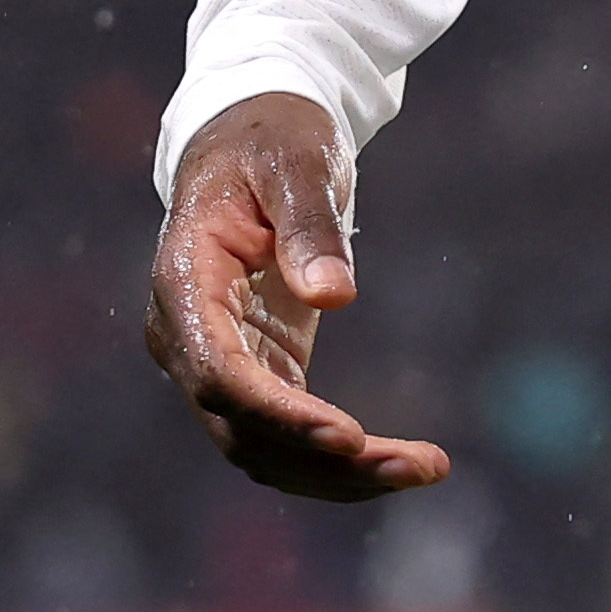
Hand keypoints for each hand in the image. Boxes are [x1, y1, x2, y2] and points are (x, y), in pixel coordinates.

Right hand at [143, 90, 452, 500]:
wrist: (250, 137)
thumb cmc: (271, 138)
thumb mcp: (295, 161)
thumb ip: (307, 225)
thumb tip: (335, 294)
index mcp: (185, 281)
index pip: (220, 373)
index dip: (279, 414)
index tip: (348, 436)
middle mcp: (188, 337)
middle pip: (243, 429)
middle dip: (326, 460)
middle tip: (418, 467)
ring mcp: (217, 361)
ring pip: (264, 449)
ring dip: (338, 474)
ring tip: (425, 470)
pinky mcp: (255, 370)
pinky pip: (286, 435)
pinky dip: (337, 458)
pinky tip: (401, 463)